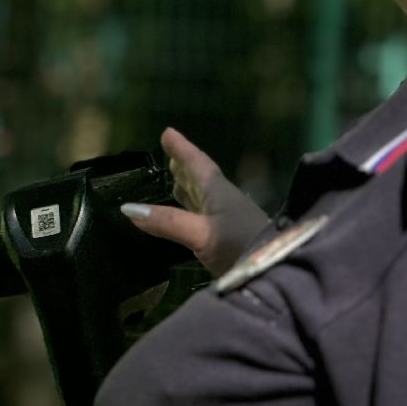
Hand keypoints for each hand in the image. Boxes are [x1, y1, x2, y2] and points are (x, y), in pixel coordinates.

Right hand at [122, 127, 269, 274]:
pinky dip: (191, 211)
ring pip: (204, 198)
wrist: (278, 272)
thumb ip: (168, 222)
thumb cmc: (240, 246)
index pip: (197, 164)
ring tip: (176, 182)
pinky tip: (189, 220)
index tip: (167, 132)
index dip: (182, 149)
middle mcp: (224, 202)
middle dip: (185, 168)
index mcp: (218, 192)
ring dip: (188, 188)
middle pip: (201, 180)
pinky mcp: (229, 241)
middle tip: (170, 157)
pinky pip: (204, 216)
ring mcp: (229, 222)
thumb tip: (128, 208)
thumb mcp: (201, 234)